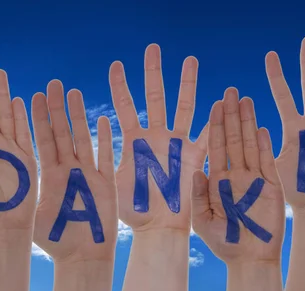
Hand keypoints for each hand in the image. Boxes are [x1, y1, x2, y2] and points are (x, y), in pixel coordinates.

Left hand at [31, 80, 117, 261]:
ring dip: (78, 116)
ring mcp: (87, 174)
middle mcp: (67, 169)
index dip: (35, 116)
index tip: (31, 94)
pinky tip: (104, 120)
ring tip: (73, 92)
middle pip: (61, 133)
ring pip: (82, 138)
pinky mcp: (105, 183)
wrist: (82, 257)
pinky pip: (105, 157)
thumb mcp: (27, 213)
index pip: (39, 138)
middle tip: (53, 84)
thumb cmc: (53, 239)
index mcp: (47, 174)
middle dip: (57, 108)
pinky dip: (105, 139)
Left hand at [108, 44, 207, 231]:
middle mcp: (156, 137)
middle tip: (153, 47)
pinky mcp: (194, 157)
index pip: (124, 105)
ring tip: (190, 59)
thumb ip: (100, 161)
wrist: (156, 228)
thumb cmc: (131, 211)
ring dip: (187, 83)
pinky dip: (216, 119)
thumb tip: (80, 142)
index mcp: (134, 140)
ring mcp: (176, 144)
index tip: (116, 64)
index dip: (120, 85)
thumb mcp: (110, 182)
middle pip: (155, 97)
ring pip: (183, 106)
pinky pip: (208, 134)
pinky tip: (224, 99)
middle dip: (153, 72)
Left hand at [191, 88, 284, 262]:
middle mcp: (235, 174)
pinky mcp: (271, 187)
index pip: (215, 146)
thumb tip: (195, 172)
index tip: (214, 103)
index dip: (215, 124)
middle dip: (231, 115)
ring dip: (247, 122)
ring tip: (246, 99)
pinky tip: (261, 128)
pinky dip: (263, 146)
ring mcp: (253, 179)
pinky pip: (266, 162)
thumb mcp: (202, 220)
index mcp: (217, 180)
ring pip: (249, 144)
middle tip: (231, 90)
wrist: (249, 260)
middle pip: (232, 138)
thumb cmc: (223, 242)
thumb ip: (198, 196)